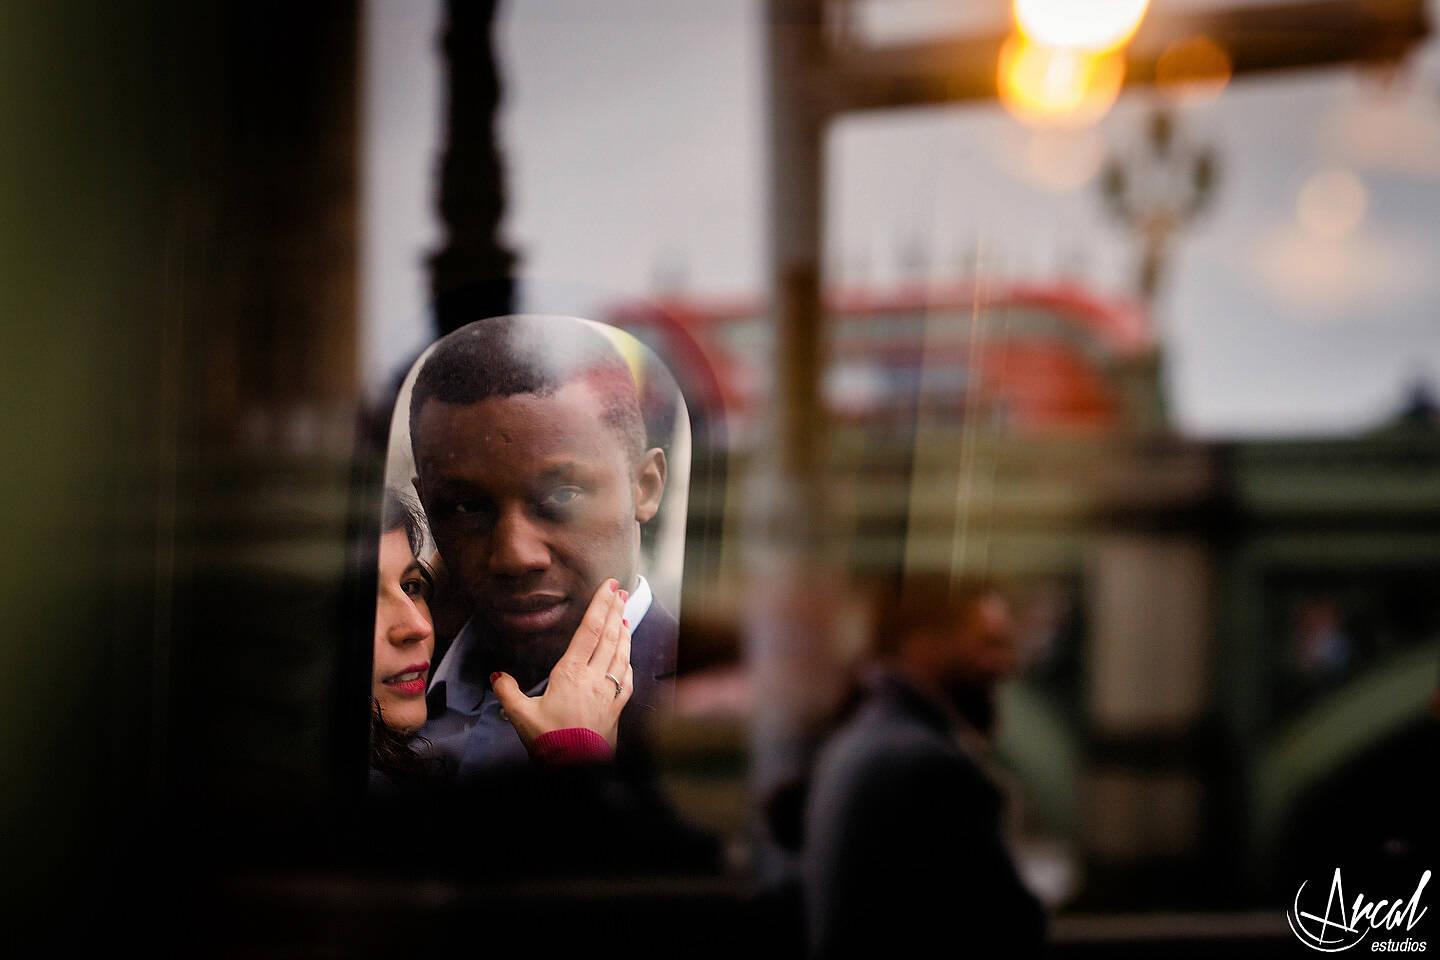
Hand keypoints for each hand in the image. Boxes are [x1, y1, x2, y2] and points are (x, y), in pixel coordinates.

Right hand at [491, 578, 633, 751]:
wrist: (577, 768)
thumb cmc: (550, 742)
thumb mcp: (521, 715)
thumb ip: (508, 692)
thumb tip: (497, 676)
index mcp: (571, 673)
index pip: (589, 630)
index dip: (600, 605)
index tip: (609, 587)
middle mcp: (594, 677)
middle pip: (608, 636)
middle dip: (615, 610)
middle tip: (620, 591)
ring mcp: (609, 692)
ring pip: (621, 654)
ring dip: (624, 632)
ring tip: (625, 616)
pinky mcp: (618, 708)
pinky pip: (627, 678)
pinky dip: (629, 662)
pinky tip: (628, 657)